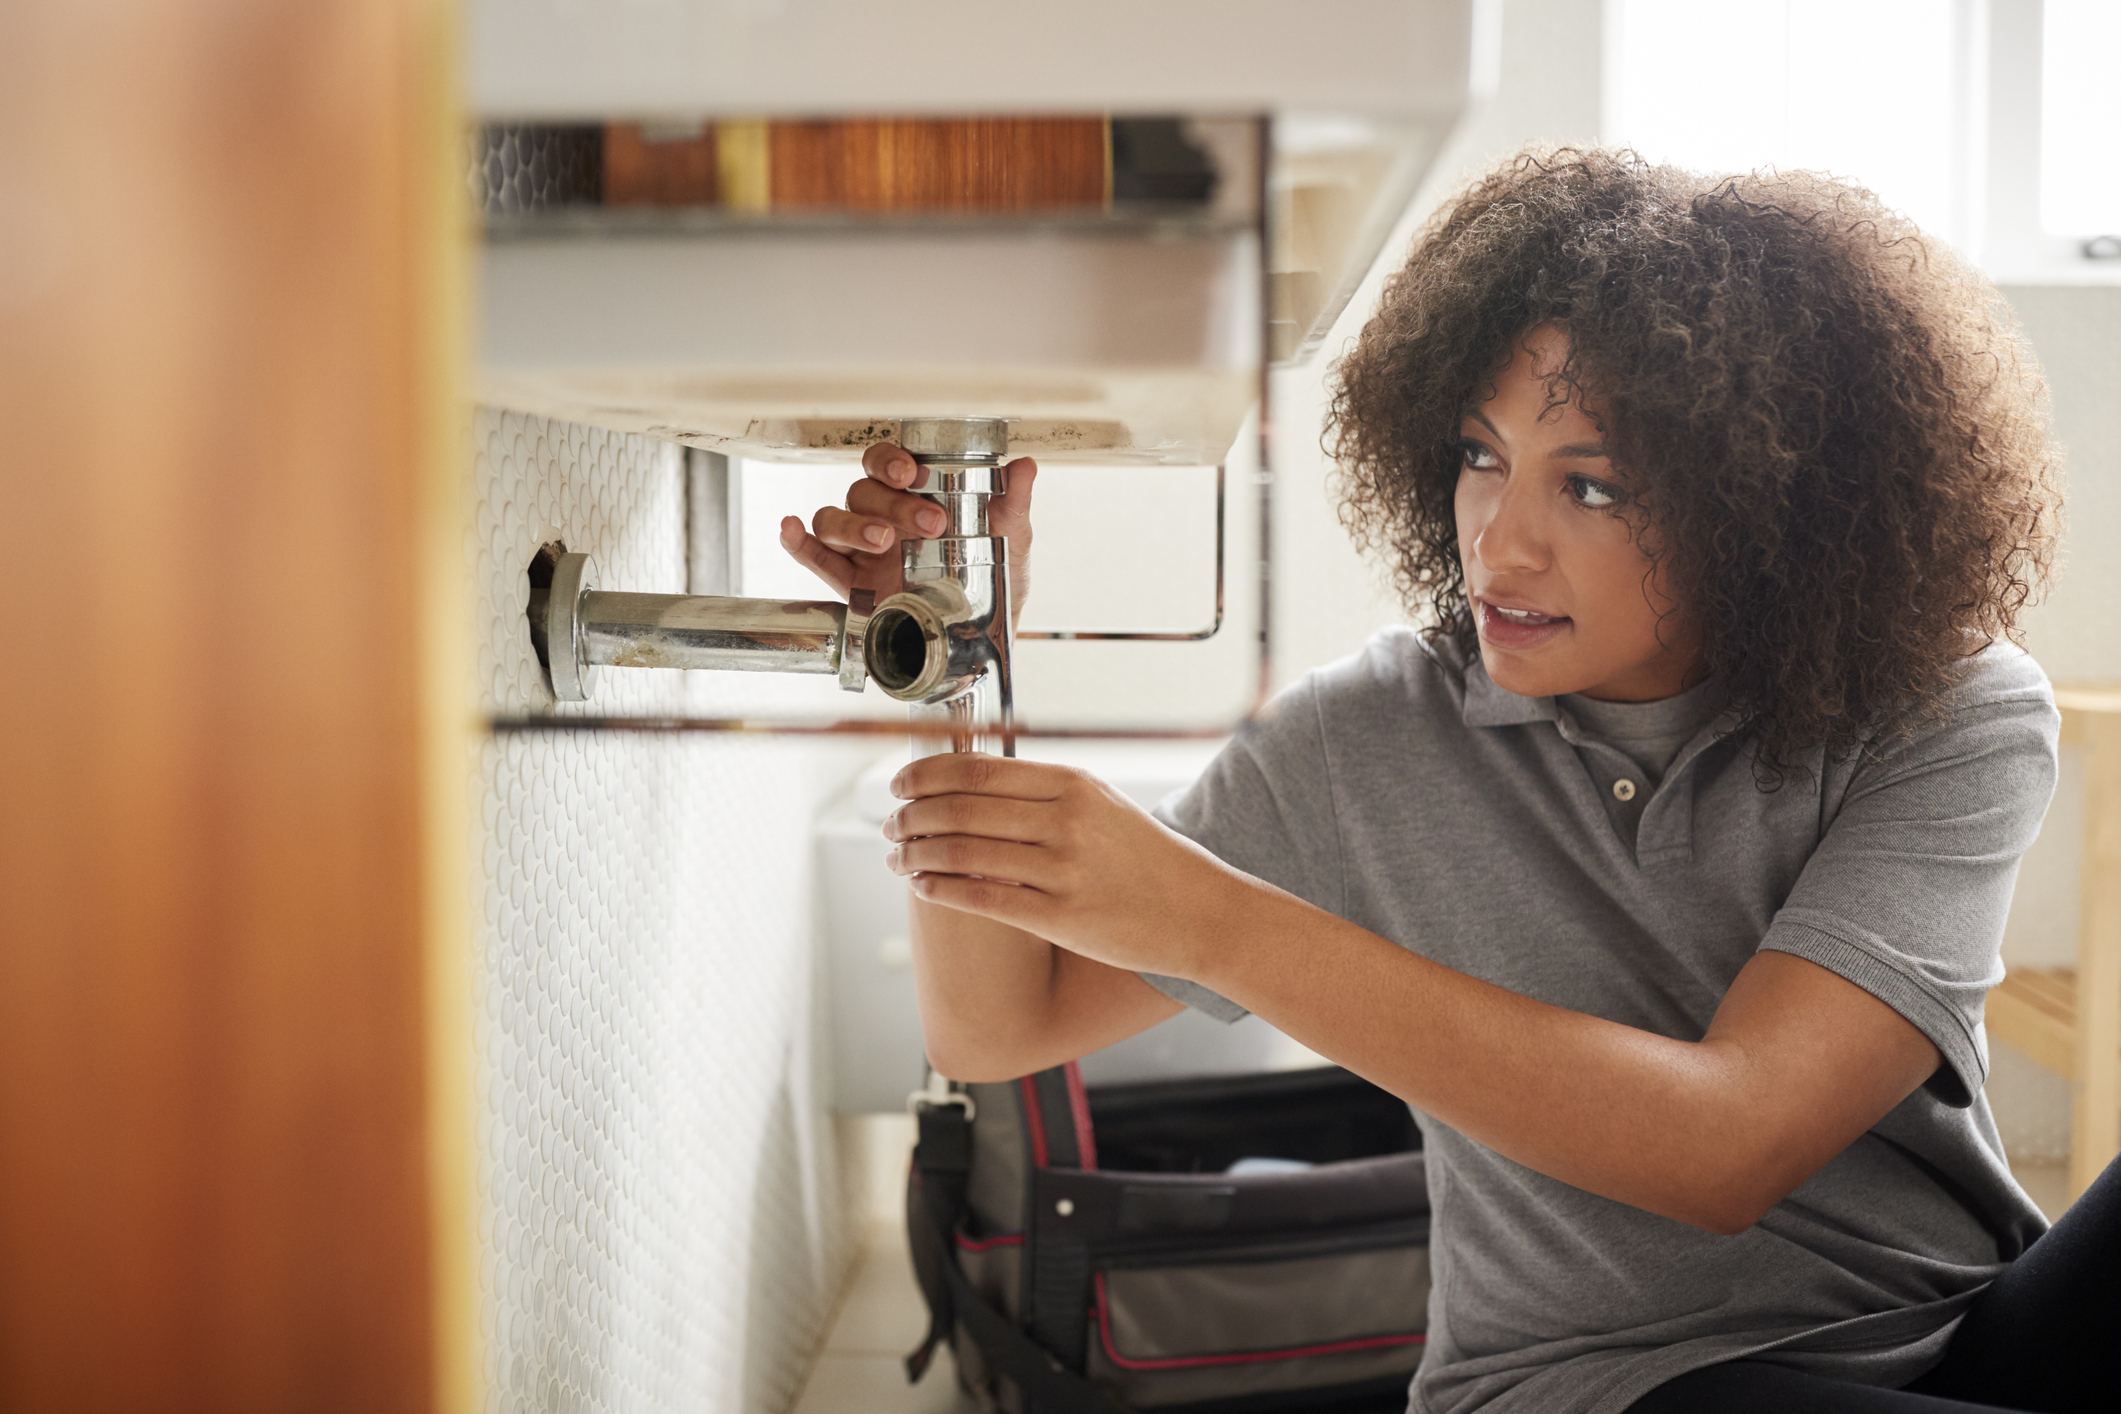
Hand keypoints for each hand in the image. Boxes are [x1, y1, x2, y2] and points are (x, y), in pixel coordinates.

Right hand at [778, 440, 1038, 618]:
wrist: (982, 639)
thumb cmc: (994, 582)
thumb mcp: (1011, 539)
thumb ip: (1013, 503)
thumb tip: (1024, 466)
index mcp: (916, 497)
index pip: (887, 463)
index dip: (890, 460)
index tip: (911, 473)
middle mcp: (883, 517)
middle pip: (862, 491)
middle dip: (890, 504)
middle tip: (927, 524)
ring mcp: (862, 551)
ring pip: (834, 519)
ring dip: (852, 525)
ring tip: (882, 544)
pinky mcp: (849, 585)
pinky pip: (813, 557)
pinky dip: (797, 542)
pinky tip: (790, 529)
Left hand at [880, 754, 1259, 977]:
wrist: (1201, 912)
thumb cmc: (1148, 860)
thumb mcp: (1102, 805)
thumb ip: (1045, 792)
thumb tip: (973, 781)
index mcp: (1071, 784)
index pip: (975, 769)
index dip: (924, 776)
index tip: (899, 784)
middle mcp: (1065, 820)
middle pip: (959, 808)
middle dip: (910, 816)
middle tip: (889, 824)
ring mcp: (1063, 869)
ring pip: (961, 852)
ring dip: (915, 853)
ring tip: (895, 857)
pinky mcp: (1060, 916)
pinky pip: (981, 897)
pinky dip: (939, 889)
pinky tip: (920, 886)